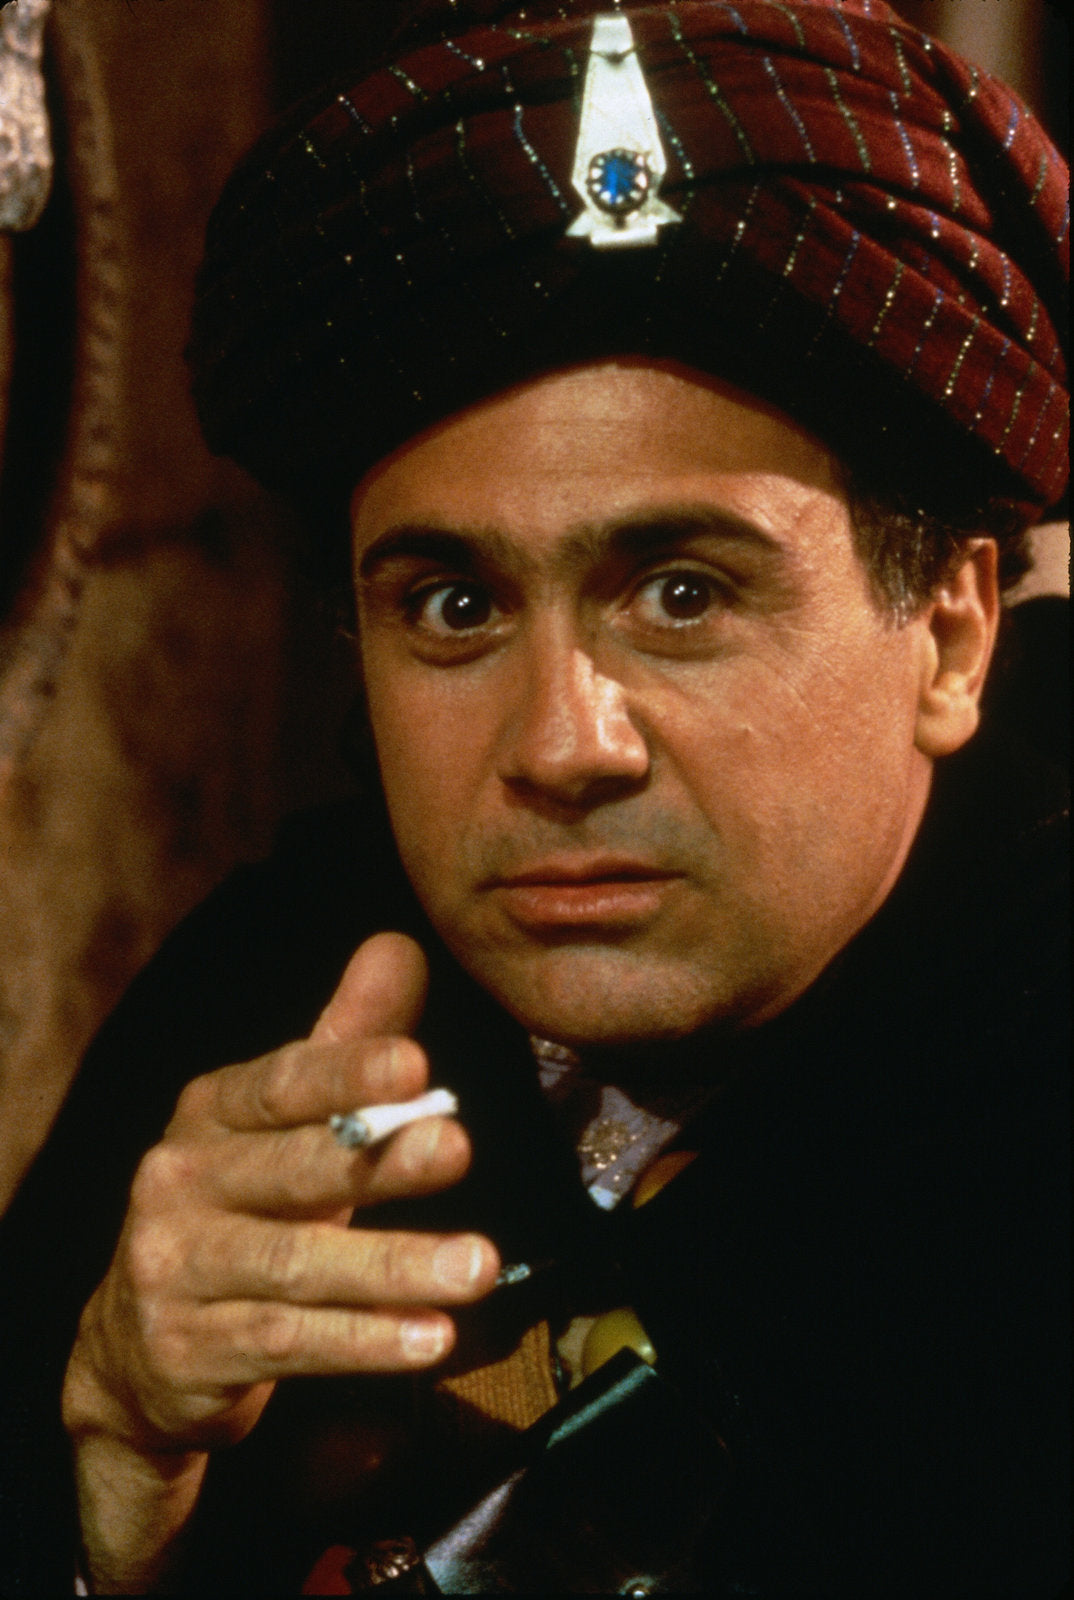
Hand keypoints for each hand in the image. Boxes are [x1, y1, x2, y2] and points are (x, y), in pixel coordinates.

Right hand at [62, 932, 498, 1588]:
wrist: (138, 1351)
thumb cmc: (241, 1211)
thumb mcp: (285, 1126)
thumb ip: (345, 1043)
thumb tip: (399, 945)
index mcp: (210, 1113)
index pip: (281, 1084)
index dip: (347, 1072)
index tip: (419, 1064)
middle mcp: (179, 1181)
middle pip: (291, 1171)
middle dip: (380, 1161)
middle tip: (460, 1149)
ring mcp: (176, 1268)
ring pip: (296, 1265)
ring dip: (393, 1266)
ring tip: (477, 1266)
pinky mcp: (189, 1349)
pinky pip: (288, 1341)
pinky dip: (363, 1341)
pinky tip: (430, 1338)